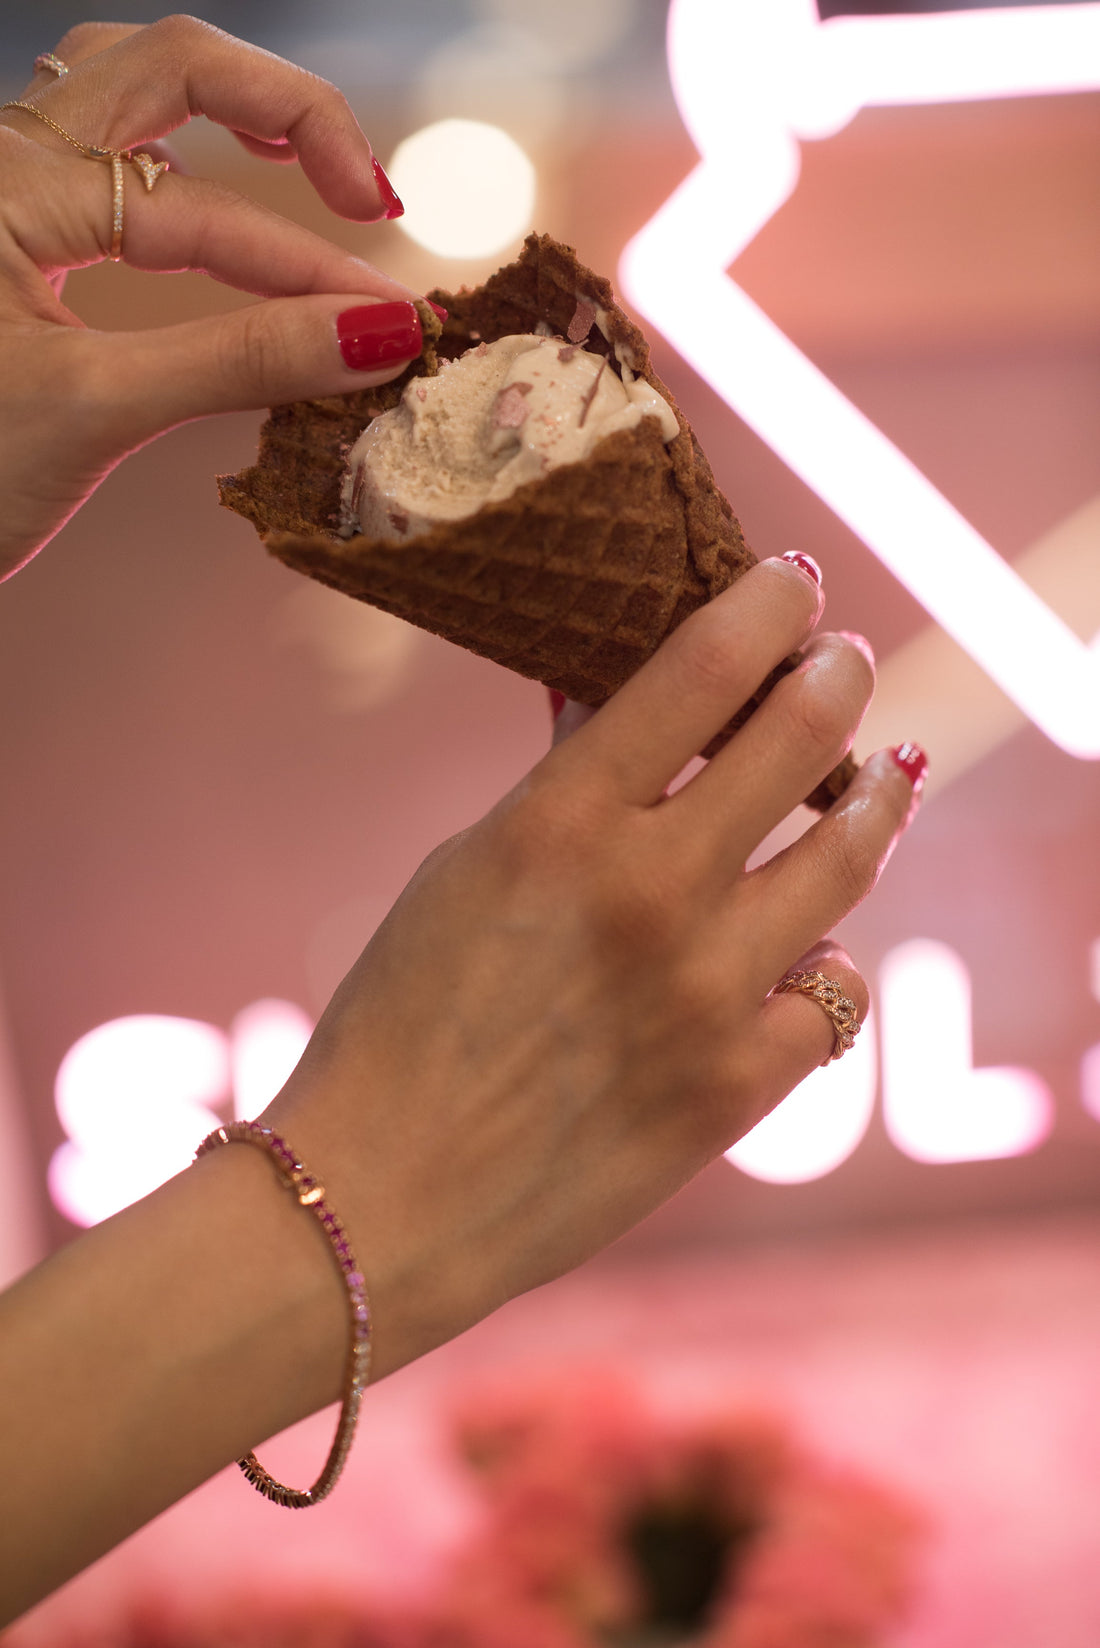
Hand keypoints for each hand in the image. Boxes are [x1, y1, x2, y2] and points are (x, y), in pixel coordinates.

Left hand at [0, 17, 425, 577]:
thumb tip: (376, 337)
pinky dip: (175, 170)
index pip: (203, 205)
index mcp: (5, 182)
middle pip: (164, 66)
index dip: (310, 269)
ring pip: (120, 97)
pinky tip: (209, 200)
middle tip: (366, 196)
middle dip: (282, 115)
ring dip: (217, 114)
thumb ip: (237, 364)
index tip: (392, 330)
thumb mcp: (90, 413)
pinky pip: (98, 165)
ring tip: (302, 162)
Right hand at [265, 556, 924, 1378]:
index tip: (795, 581)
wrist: (380, 1196)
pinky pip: (830, 994)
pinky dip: (822, 961)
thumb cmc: (400, 1020)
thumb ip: (567, 789)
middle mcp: (647, 893)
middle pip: (802, 736)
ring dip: (877, 799)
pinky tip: (806, 946)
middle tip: (846, 661)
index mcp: (560, 823)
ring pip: (849, 857)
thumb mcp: (468, 871)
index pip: (707, 665)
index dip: (771, 602)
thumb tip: (628, 695)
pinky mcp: (735, 1087)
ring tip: (884, 777)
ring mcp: (704, 992)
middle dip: (839, 674)